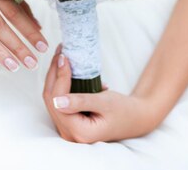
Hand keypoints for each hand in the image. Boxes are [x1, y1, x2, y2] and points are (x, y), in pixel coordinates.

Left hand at [42, 45, 156, 142]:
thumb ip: (82, 101)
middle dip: (54, 74)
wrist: (136, 119)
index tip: (63, 57)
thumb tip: (58, 101)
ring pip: (54, 99)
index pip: (58, 102)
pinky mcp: (70, 122)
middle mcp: (70, 134)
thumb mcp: (106, 102)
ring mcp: (68, 129)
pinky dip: (62, 85)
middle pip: (52, 100)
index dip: (59, 77)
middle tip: (60, 52)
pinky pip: (59, 101)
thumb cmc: (125, 111)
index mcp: (79, 131)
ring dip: (56, 77)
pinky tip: (67, 70)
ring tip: (62, 58)